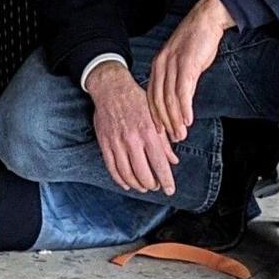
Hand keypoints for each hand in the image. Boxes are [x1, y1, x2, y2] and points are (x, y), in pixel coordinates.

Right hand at [85, 62, 177, 194]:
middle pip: (143, 173)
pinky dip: (120, 180)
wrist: (111, 88)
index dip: (166, 181)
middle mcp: (132, 140)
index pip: (159, 164)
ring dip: (137, 185)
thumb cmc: (136, 100)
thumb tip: (173, 161)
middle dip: (151, 184)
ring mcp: (116, 142)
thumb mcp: (156, 117)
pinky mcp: (104, 143)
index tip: (170, 190)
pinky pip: (112, 168)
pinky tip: (127, 183)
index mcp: (148, 132)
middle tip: (155, 186)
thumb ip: (165, 141)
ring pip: (127, 174)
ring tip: (143, 187)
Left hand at [146, 0, 231, 143]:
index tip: (160, 132)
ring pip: (170, 98)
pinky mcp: (186, 63)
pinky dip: (185, 107)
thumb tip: (180, 100)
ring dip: (175, 119)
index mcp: (157, 65)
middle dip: (165, 122)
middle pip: (159, 100)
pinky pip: (183, 90)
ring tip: (181, 134)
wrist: (206, 19)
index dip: (155, 115)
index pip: (152, 95)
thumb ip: (177, 79)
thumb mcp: (182, 61)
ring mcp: (172, 64)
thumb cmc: (196, 42)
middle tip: (173, 139)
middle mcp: (161, 65)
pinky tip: (188, 119)